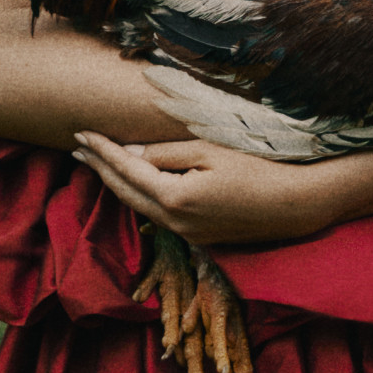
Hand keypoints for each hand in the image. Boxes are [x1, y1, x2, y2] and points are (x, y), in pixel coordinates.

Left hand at [71, 134, 343, 244]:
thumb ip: (166, 154)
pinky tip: (138, 185)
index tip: (80, 133)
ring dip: (118, 184)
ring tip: (100, 164)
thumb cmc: (258, 170)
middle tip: (77, 148)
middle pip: (125, 193)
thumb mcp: (209, 151)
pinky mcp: (201, 239)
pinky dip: (142, 197)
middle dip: (99, 169)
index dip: (101, 150)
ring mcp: (187, 235)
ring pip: (141, 207)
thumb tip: (132, 154)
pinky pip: (160, 216)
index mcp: (173, 198)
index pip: (126, 170)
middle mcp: (174, 223)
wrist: (296, 205)